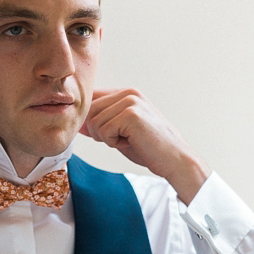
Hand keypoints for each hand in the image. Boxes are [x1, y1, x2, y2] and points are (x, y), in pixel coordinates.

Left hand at [79, 88, 209, 203]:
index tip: (108, 134)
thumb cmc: (149, 148)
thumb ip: (101, 123)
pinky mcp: (131, 114)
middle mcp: (128, 93)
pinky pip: (104, 131)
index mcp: (126, 93)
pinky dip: (113, 143)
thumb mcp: (121, 132)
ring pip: (94, 122)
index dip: (92, 120)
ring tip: (128, 140)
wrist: (174, 160)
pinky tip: (131, 142)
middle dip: (99, 132)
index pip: (92, 100)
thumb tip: (78, 123)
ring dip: (107, 138)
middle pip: (90, 111)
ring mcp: (130, 102)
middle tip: (122, 139)